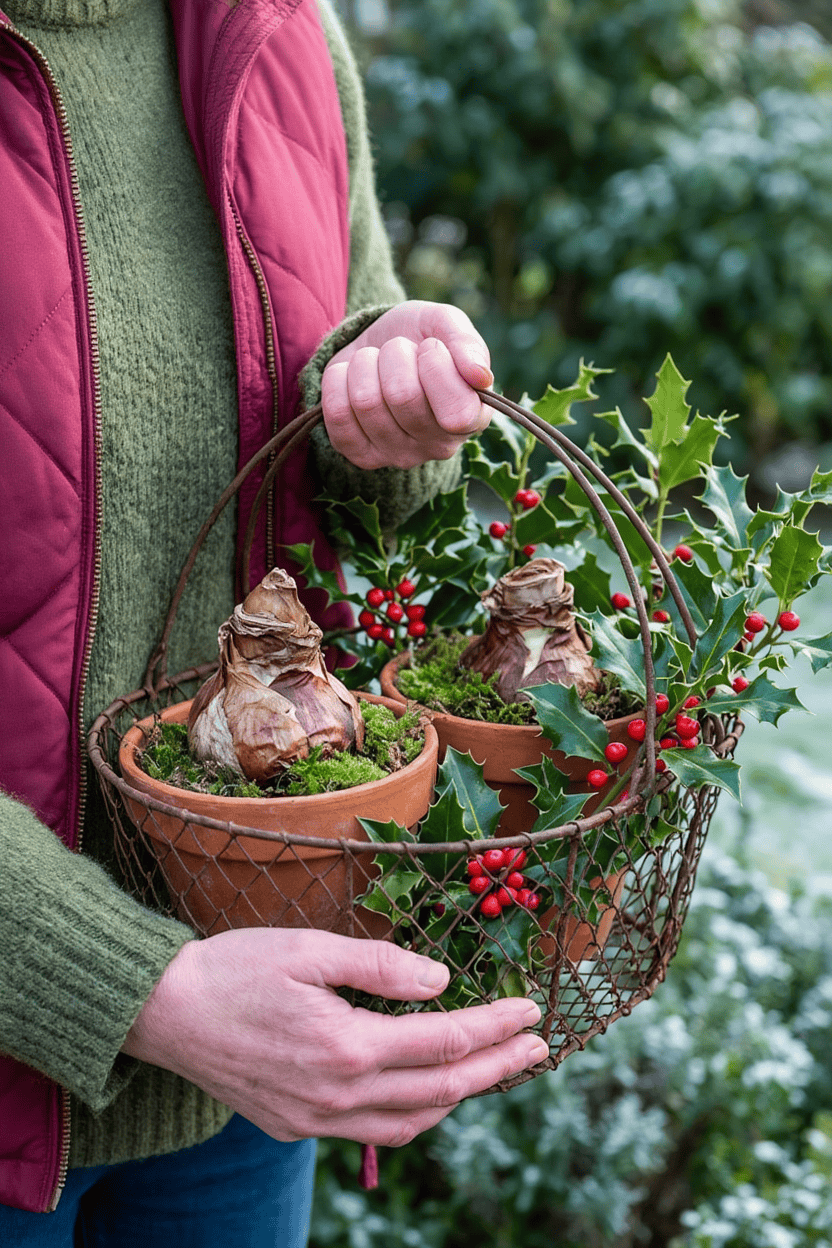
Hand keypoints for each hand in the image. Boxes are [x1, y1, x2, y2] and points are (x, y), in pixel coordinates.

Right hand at [123, 928, 546, 1147]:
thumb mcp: (309, 949)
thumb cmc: (235, 969)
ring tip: (494, 1066)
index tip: (530, 1010)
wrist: (164, 1012)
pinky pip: (375, 1132)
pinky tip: (428, 1092)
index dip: (494, 1026)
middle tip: (537, 1046)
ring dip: (460, 1096)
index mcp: (345, 1047)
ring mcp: (316, 1119)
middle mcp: (337, 1095)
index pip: (442, 1042)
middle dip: (496, 1066)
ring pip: (411, 1123)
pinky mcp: (297, 1125)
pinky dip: (415, 1115)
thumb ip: (379, 966)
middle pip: (440, 1090)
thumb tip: (441, 983)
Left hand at [321, 300, 492, 469]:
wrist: (378, 345)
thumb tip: (480, 377)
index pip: (457, 411)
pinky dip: (338, 382)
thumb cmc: (419, 337)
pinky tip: (351, 379)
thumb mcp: (445, 324)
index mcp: (473, 417)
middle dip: (395, 354)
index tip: (431, 347)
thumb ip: (467, 344)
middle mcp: (440, 446)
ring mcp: (399, 456)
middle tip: (398, 351)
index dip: (436, 364)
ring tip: (376, 363)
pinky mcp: (361, 456)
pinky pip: (337, 414)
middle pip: (403, 396)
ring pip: (366, 401)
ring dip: (365, 364)